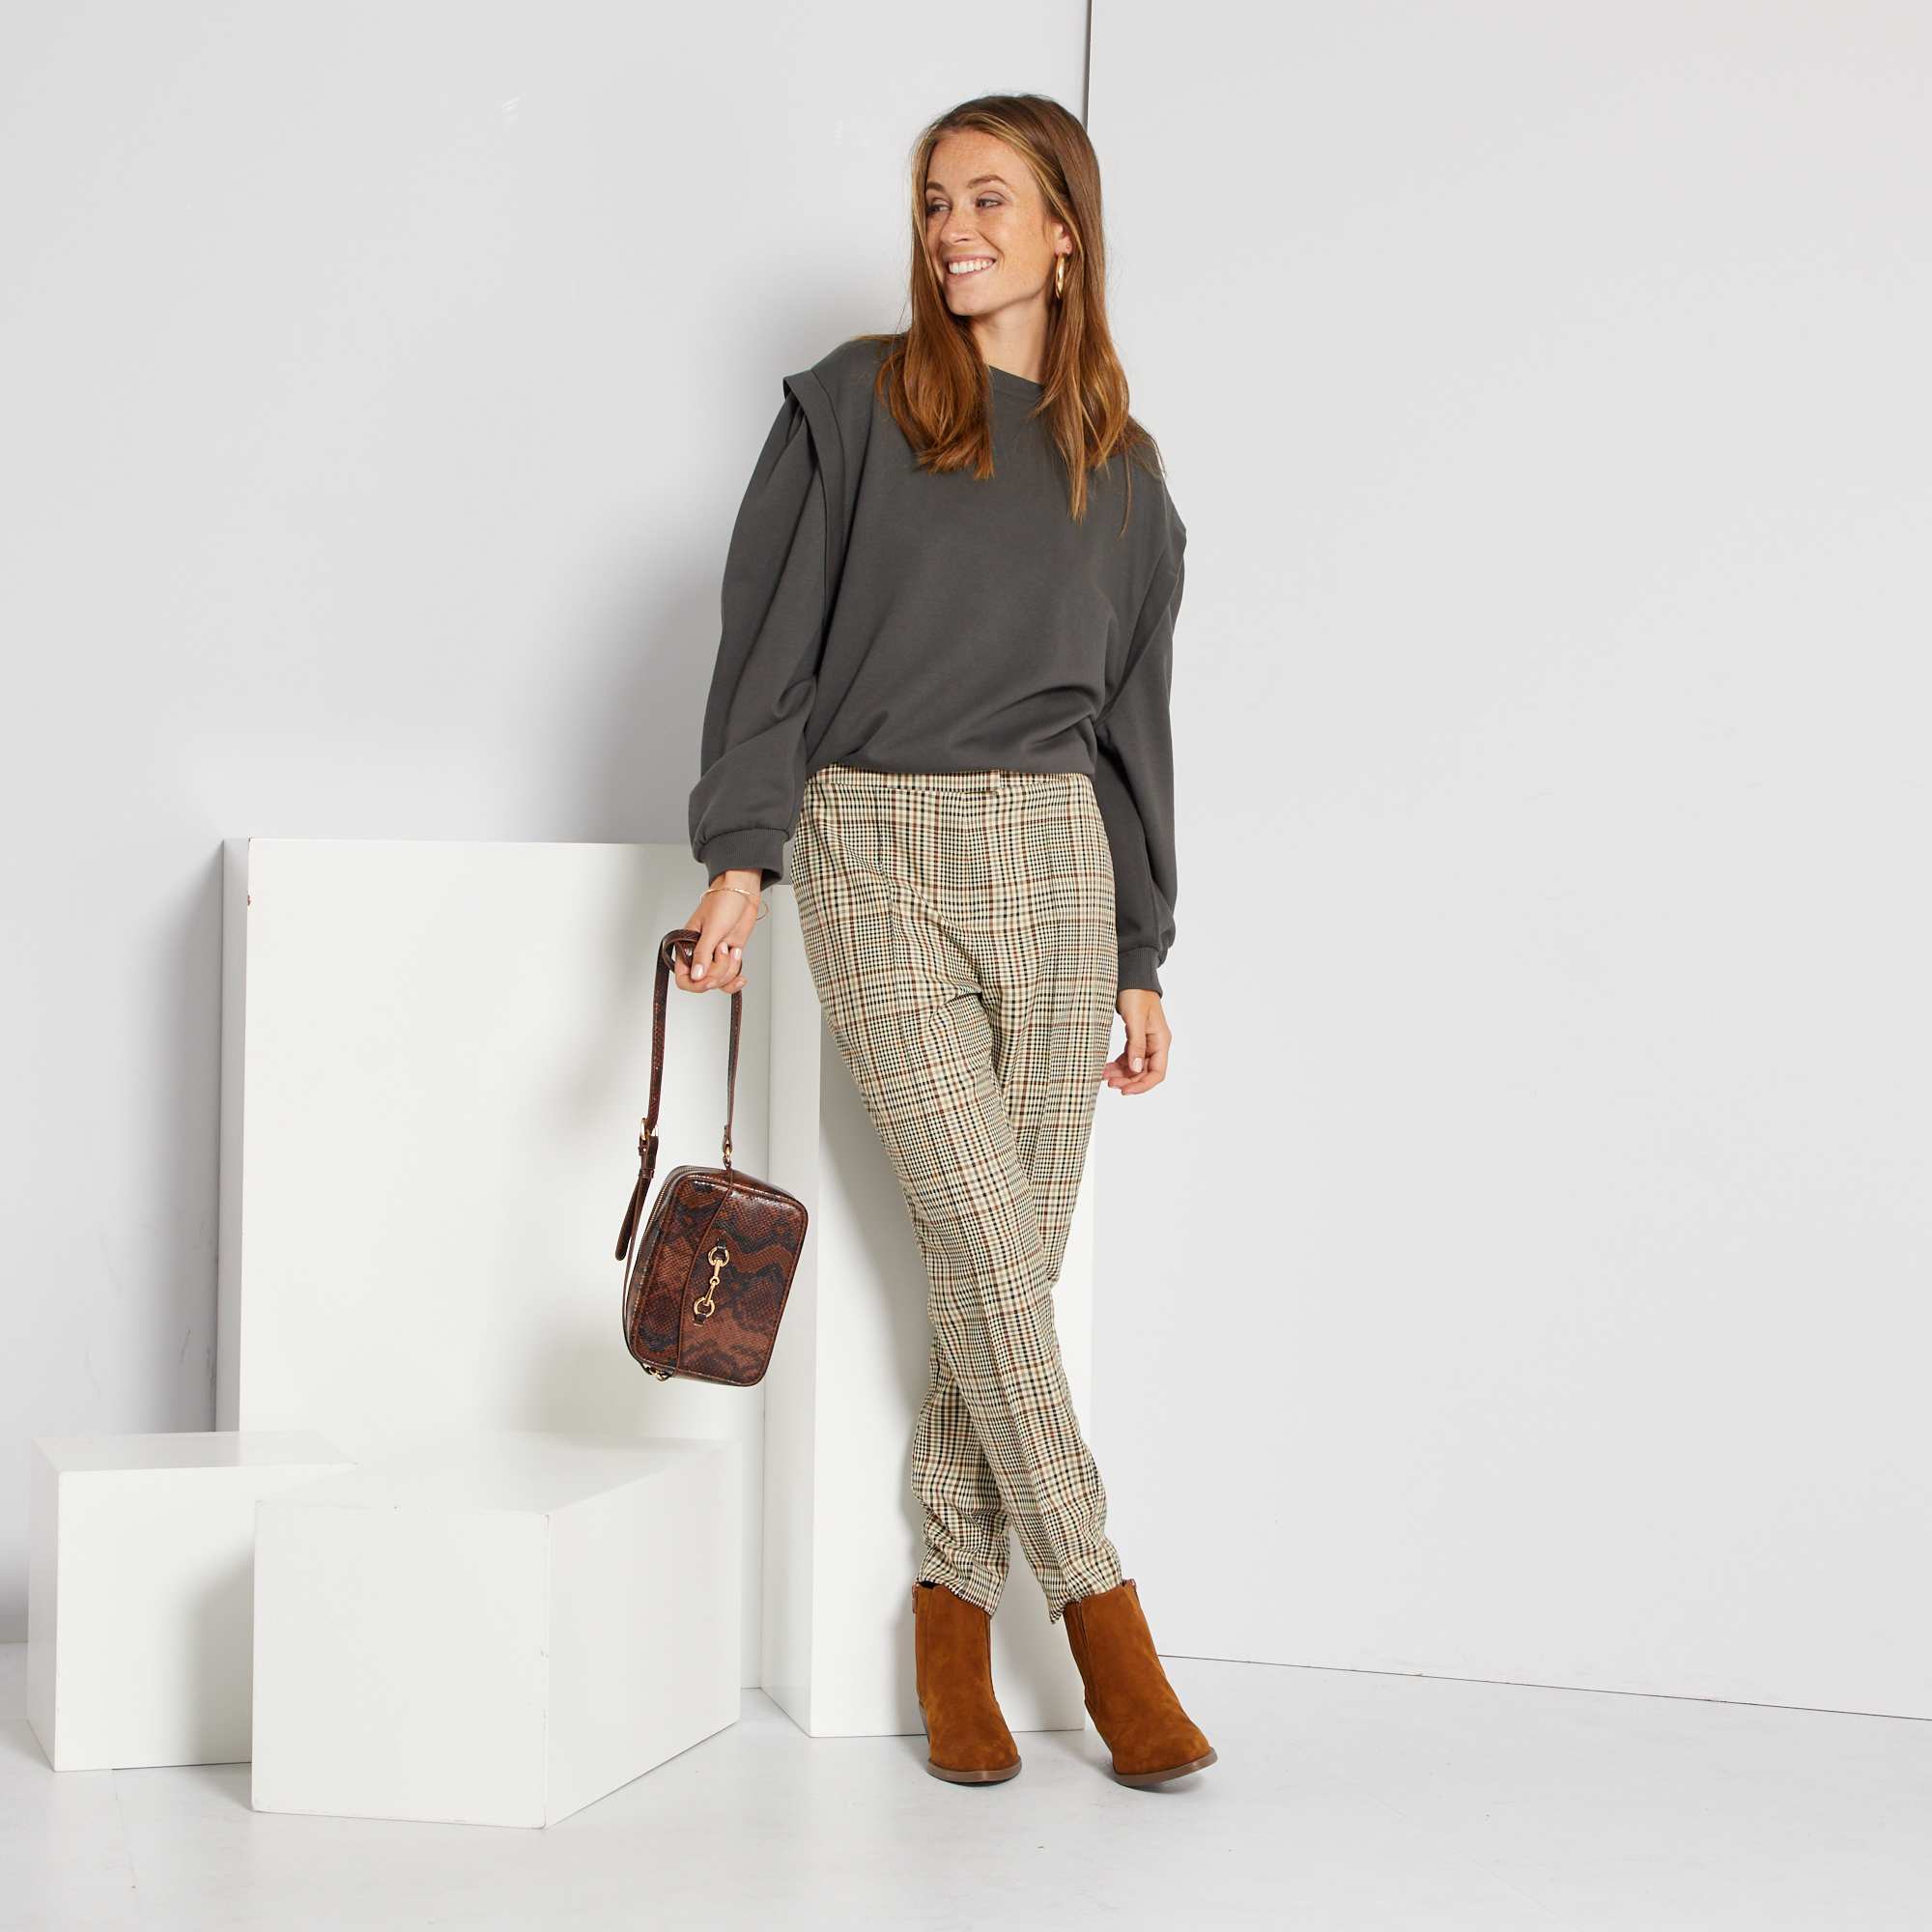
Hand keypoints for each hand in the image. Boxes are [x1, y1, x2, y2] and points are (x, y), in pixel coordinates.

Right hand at [673, 870, 760, 994]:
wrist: (742, 893)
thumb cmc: (723, 901)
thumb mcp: (712, 928)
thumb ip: (703, 954)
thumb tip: (696, 976)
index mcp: (687, 946)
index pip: (683, 977)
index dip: (696, 984)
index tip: (709, 981)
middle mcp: (699, 954)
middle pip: (704, 981)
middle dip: (718, 971)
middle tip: (724, 950)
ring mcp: (714, 956)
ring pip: (719, 980)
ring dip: (730, 968)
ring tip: (732, 947)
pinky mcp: (728, 956)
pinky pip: (728, 977)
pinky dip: (735, 979)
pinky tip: (741, 978)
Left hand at [1102, 988, 1168, 1094]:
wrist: (1131, 977)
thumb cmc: (1136, 994)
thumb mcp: (1135, 1019)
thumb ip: (1136, 1045)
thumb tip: (1136, 1069)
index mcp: (1161, 1040)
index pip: (1157, 1072)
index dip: (1142, 1085)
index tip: (1124, 1091)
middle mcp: (1155, 1044)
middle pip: (1145, 1072)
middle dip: (1128, 1081)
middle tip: (1108, 1083)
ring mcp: (1145, 1042)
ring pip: (1134, 1066)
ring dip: (1120, 1073)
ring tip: (1103, 1076)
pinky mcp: (1135, 1038)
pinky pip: (1127, 1057)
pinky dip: (1117, 1064)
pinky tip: (1105, 1067)